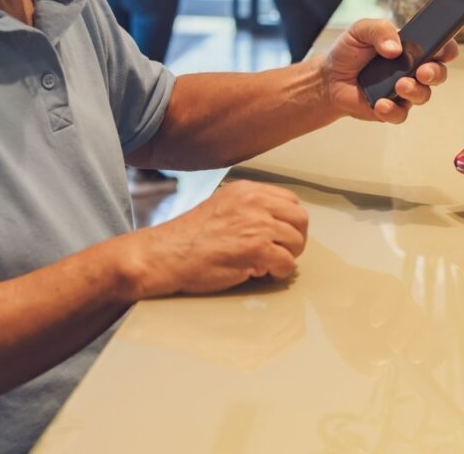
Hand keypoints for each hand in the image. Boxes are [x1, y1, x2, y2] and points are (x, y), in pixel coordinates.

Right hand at [128, 180, 307, 297]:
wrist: (163, 255)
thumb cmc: (187, 238)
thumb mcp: (222, 207)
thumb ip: (249, 210)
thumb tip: (276, 224)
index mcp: (247, 190)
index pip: (290, 200)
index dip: (290, 221)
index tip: (282, 234)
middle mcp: (254, 202)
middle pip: (300, 218)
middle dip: (296, 238)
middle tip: (283, 252)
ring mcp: (256, 224)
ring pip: (296, 241)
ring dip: (287, 256)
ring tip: (270, 264)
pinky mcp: (256, 249)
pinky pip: (286, 262)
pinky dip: (280, 272)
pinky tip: (264, 274)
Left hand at [318, 18, 457, 123]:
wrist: (329, 78)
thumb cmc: (349, 52)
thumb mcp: (361, 30)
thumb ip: (380, 30)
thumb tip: (395, 48)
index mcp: (412, 48)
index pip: (439, 47)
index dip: (447, 48)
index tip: (443, 49)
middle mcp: (413, 70)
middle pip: (438, 73)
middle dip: (435, 73)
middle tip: (422, 71)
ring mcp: (404, 91)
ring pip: (423, 95)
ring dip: (414, 91)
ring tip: (399, 86)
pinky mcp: (391, 110)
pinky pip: (401, 114)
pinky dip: (392, 110)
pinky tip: (380, 104)